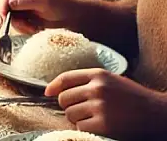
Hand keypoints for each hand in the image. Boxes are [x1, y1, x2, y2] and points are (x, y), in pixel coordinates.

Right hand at [0, 0, 81, 33]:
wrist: (71, 17)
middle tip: (25, 25)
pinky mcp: (23, 14)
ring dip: (20, 24)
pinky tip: (34, 28)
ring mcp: (21, 4)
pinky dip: (23, 27)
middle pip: (5, 5)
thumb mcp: (45, 2)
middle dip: (13, 17)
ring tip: (33, 28)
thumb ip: (26, 2)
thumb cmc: (62, 5)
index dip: (3, 4)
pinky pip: (16, 22)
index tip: (6, 16)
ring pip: (10, 16)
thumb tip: (9, 3)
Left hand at [46, 69, 166, 137]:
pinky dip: (86, 129)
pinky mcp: (104, 125)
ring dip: (78, 119)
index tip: (48, 93)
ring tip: (94, 118)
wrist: (157, 114)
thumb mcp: (112, 81)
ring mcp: (100, 107)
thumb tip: (56, 90)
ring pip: (70, 114)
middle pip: (64, 99)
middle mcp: (98, 88)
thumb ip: (88, 82)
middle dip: (69, 106)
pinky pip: (80, 127)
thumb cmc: (133, 98)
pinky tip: (99, 126)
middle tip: (83, 110)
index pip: (66, 78)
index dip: (54, 86)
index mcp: (99, 75)